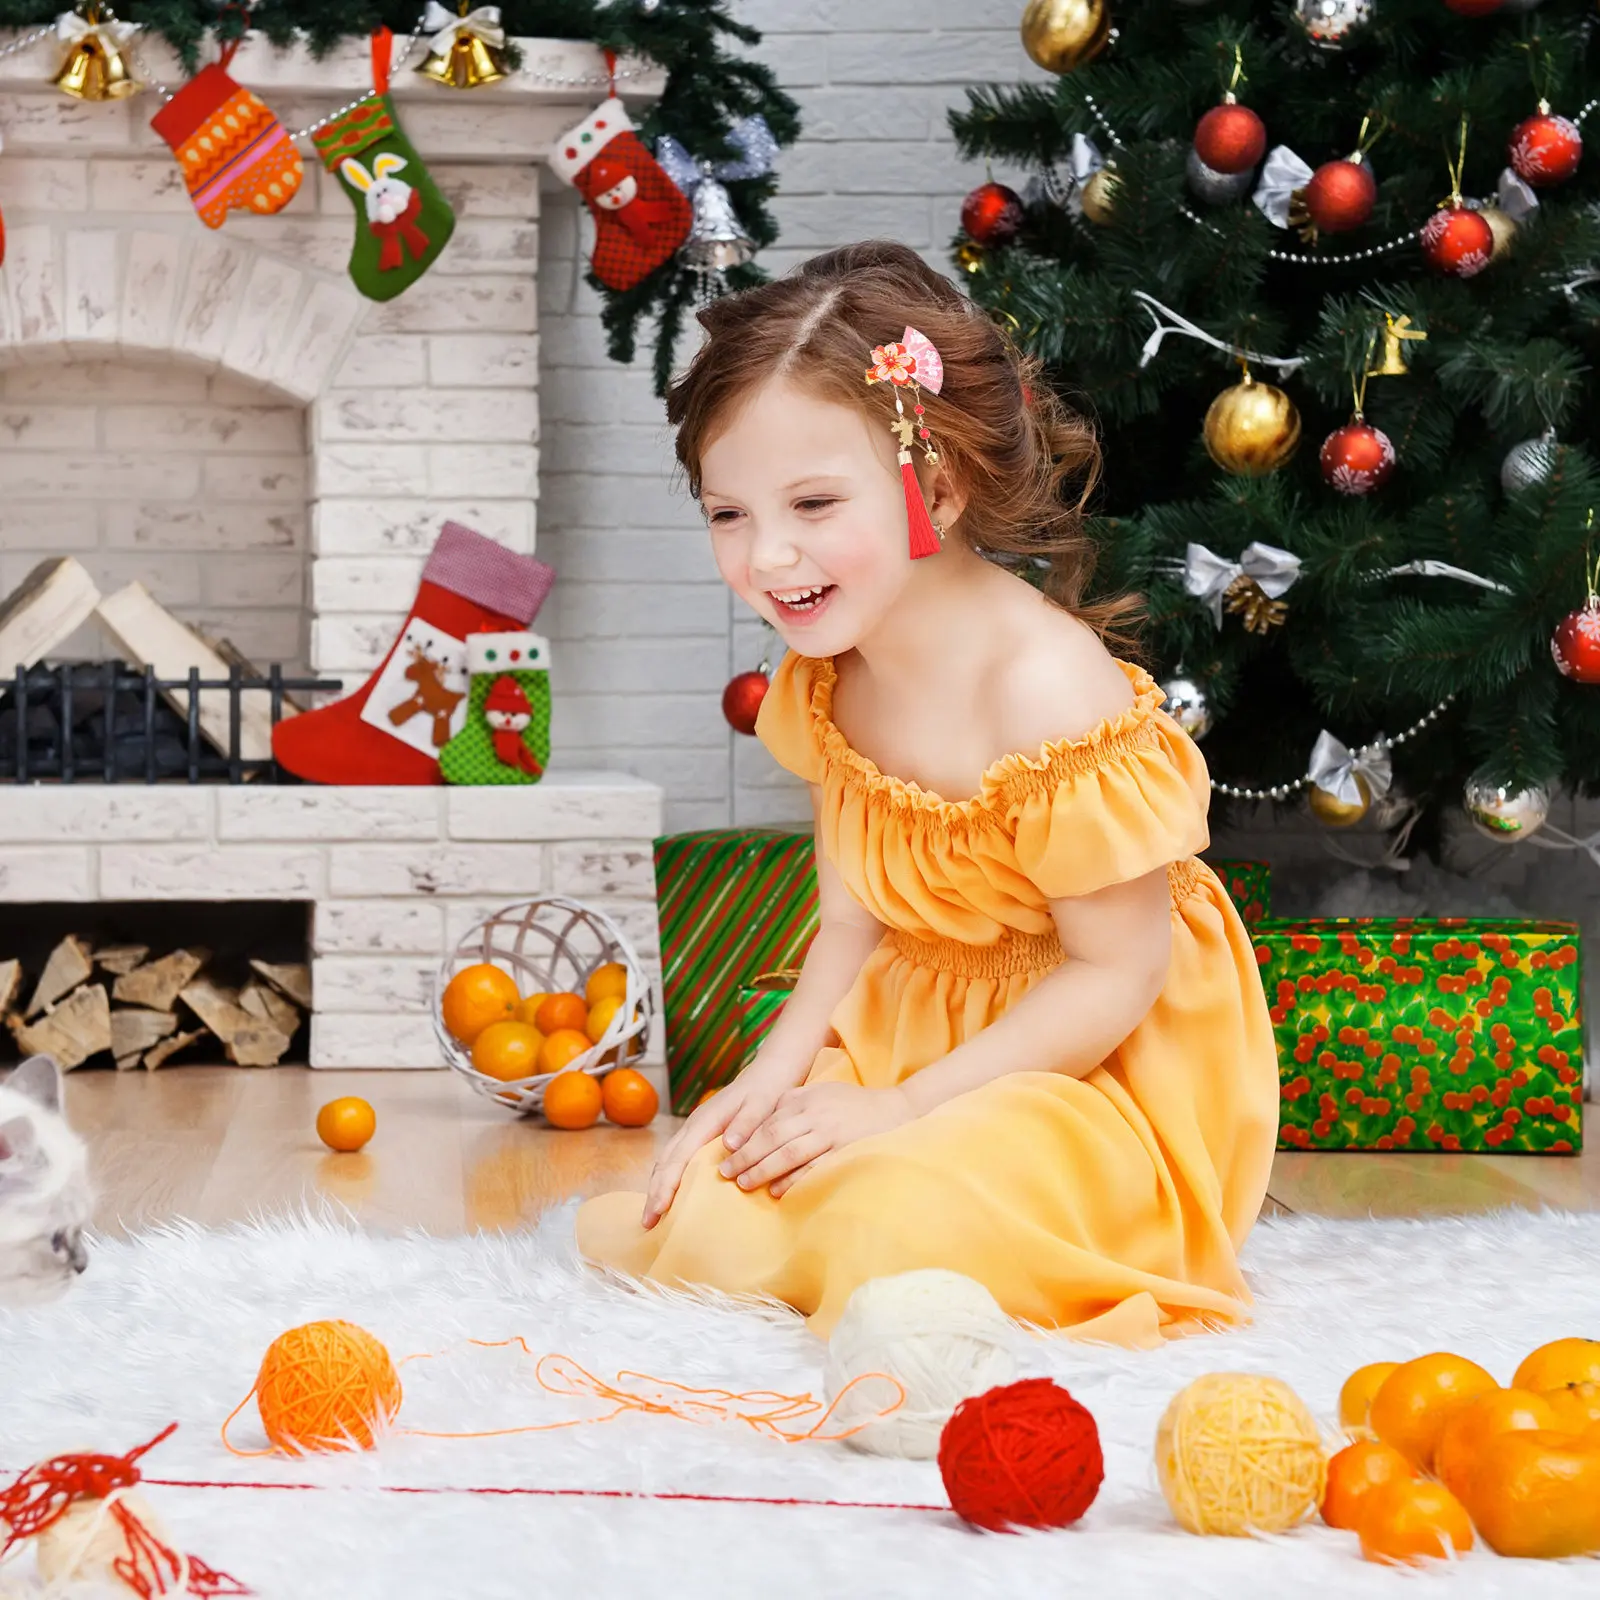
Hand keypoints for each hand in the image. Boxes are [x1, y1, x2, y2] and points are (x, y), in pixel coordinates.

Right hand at [641, 1064, 796, 1229]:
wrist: (768, 1075)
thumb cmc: (766, 1092)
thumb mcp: (761, 1105)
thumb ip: (746, 1124)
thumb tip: (727, 1145)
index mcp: (704, 1121)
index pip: (679, 1157)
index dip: (667, 1184)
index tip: (659, 1209)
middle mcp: (693, 1126)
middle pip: (665, 1162)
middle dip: (654, 1192)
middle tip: (647, 1223)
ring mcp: (694, 1131)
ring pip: (667, 1162)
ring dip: (658, 1188)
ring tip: (652, 1218)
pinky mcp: (699, 1137)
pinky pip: (677, 1161)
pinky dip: (669, 1180)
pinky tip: (670, 1198)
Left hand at [718, 1081, 913, 1198]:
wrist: (897, 1110)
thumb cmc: (854, 1104)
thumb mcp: (821, 1092)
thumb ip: (793, 1101)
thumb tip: (763, 1118)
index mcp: (806, 1099)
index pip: (769, 1121)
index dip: (746, 1139)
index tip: (726, 1154)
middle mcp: (816, 1114)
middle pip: (773, 1136)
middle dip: (747, 1156)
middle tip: (726, 1173)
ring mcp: (831, 1133)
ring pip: (789, 1153)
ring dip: (764, 1169)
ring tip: (745, 1183)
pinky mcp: (845, 1151)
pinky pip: (814, 1168)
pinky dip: (794, 1180)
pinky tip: (778, 1191)